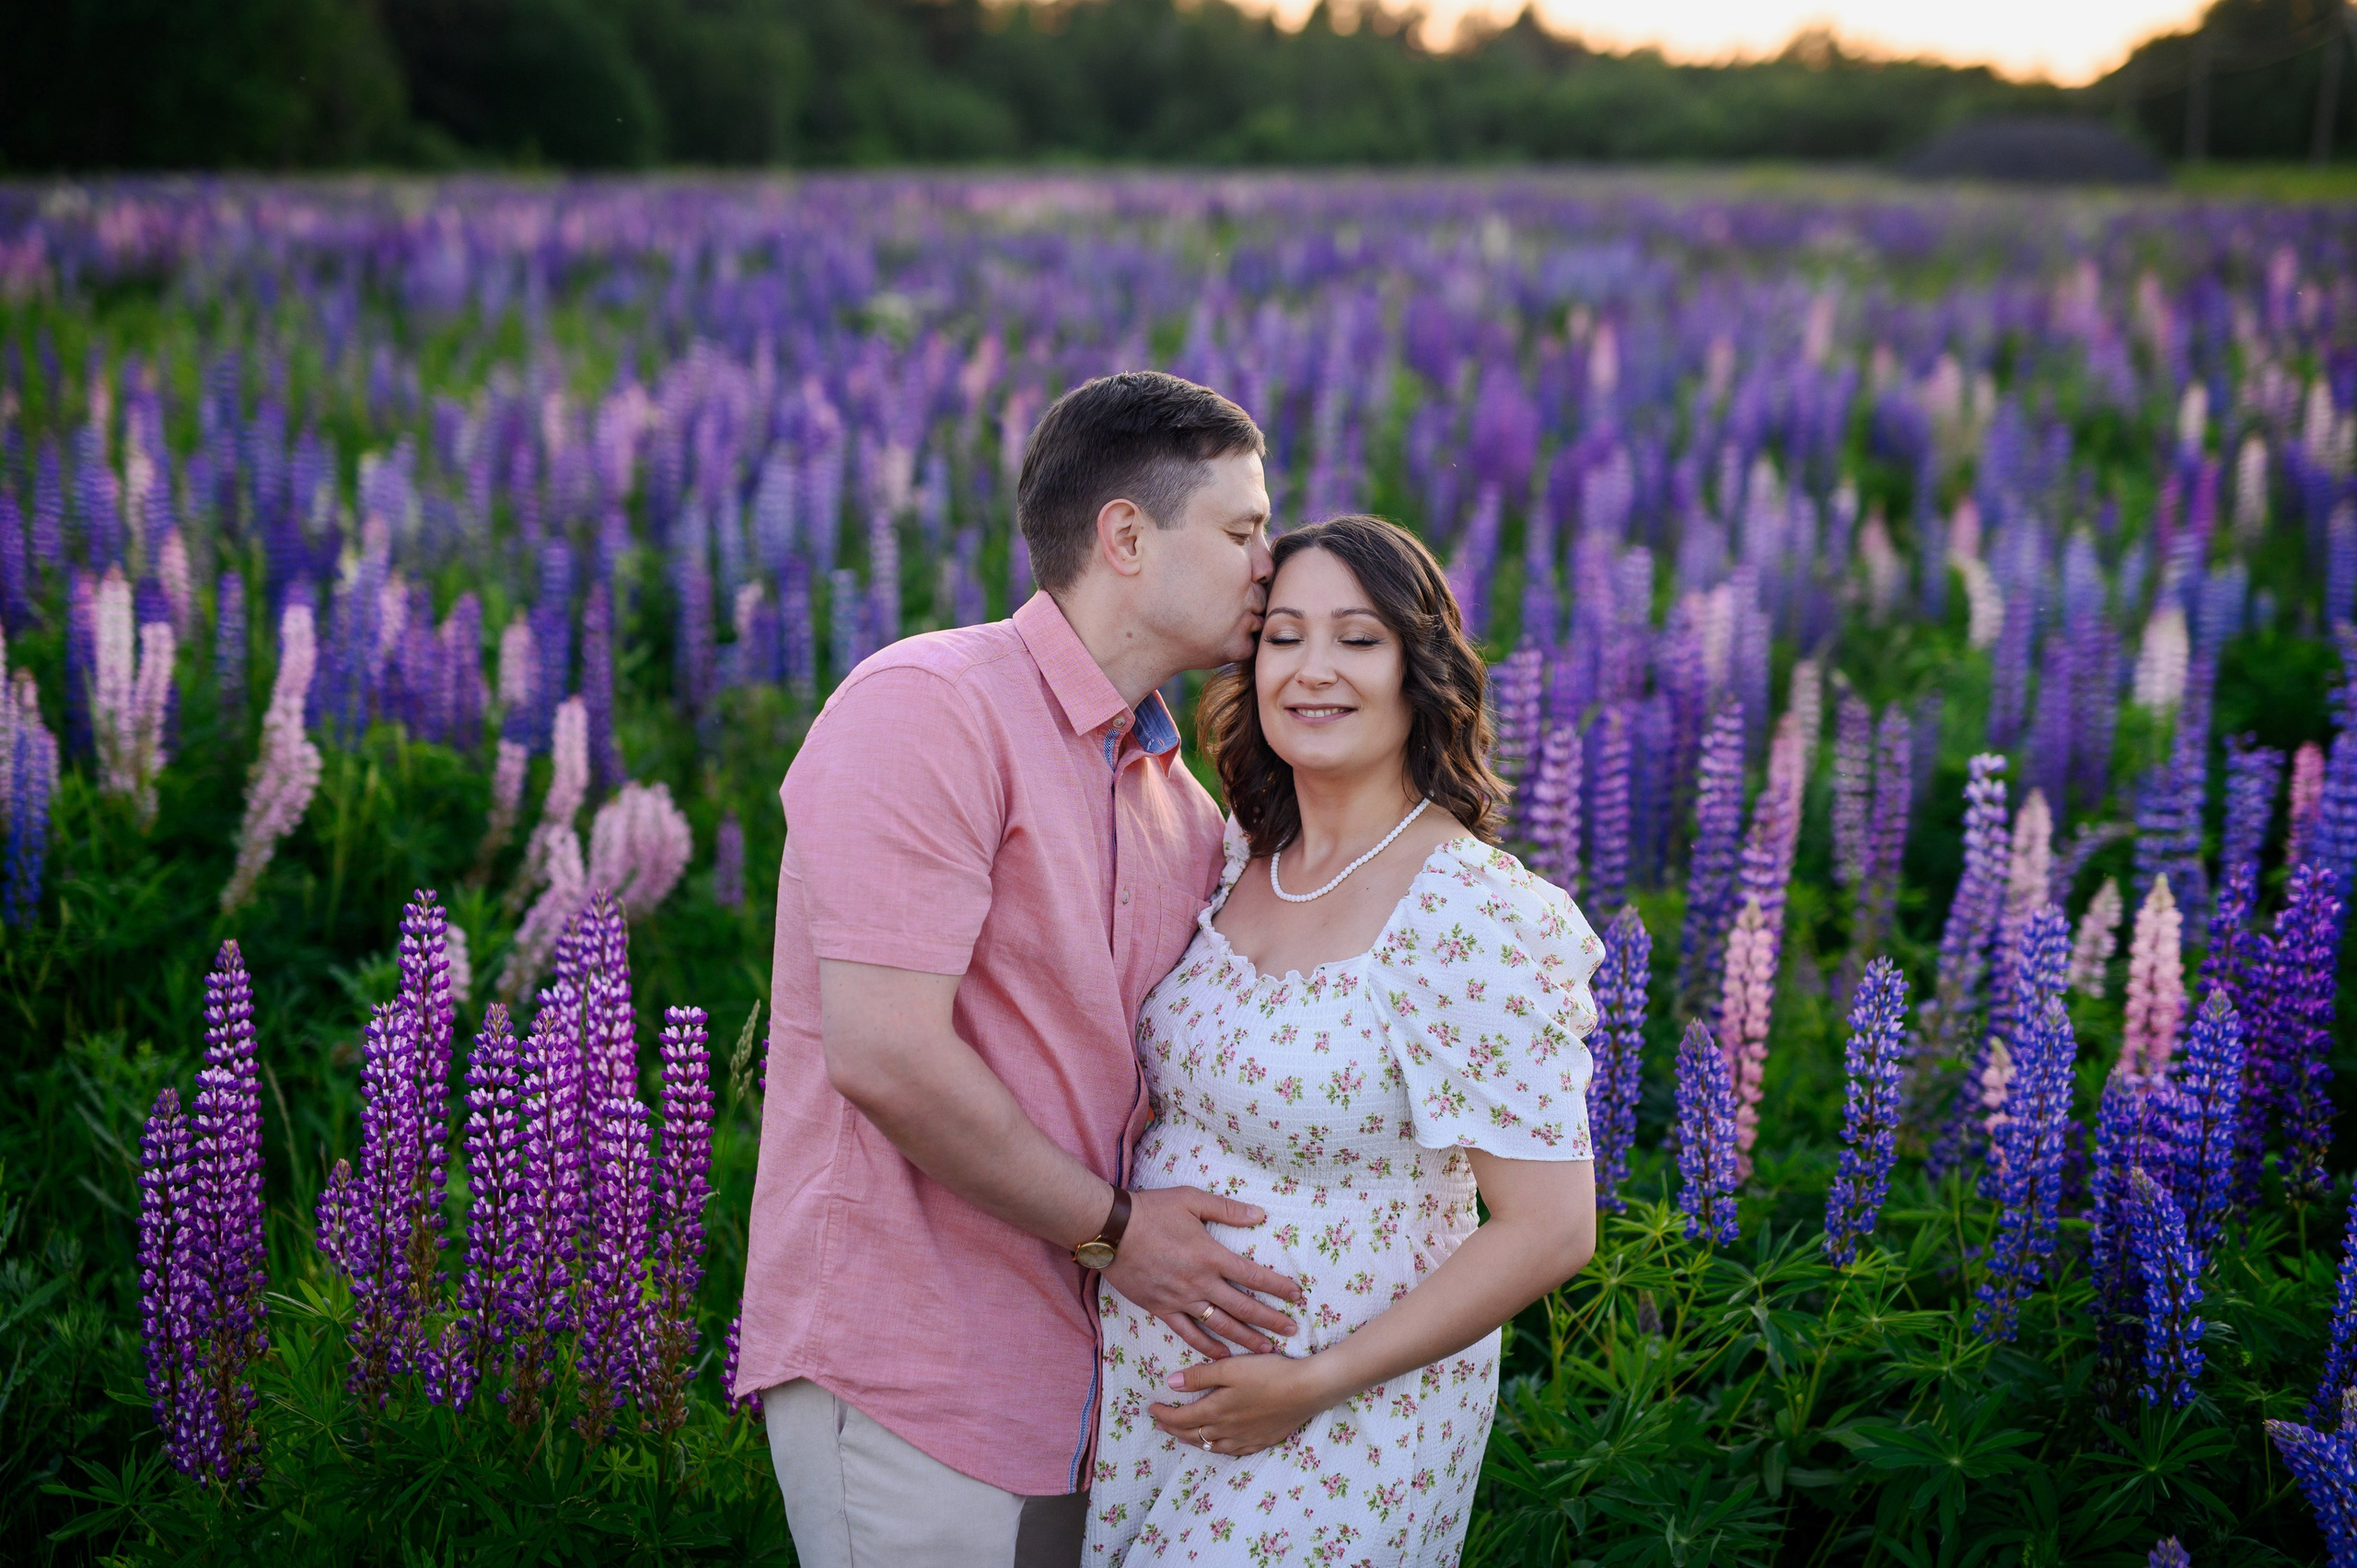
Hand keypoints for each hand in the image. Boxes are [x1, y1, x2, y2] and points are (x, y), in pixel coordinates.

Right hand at [1100, 1186, 1303, 1358]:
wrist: (1111, 1230)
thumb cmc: (1151, 1210)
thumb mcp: (1191, 1200)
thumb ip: (1227, 1209)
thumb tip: (1259, 1215)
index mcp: (1211, 1255)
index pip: (1253, 1275)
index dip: (1277, 1287)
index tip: (1296, 1295)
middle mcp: (1200, 1282)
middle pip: (1242, 1307)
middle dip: (1270, 1319)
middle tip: (1292, 1330)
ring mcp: (1180, 1299)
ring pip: (1220, 1325)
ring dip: (1246, 1338)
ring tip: (1266, 1348)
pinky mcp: (1161, 1309)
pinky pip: (1188, 1333)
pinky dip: (1207, 1347)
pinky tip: (1222, 1356)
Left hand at [1149, 1352, 1337, 1458]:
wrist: (1307, 1389)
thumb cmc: (1268, 1373)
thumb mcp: (1230, 1368)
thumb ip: (1199, 1376)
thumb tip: (1170, 1384)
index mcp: (1216, 1411)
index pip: (1181, 1419)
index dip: (1163, 1415)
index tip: (1151, 1408)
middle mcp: (1227, 1430)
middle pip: (1193, 1435)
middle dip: (1174, 1430)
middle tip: (1161, 1424)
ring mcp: (1246, 1439)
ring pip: (1212, 1446)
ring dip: (1194, 1441)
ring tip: (1184, 1435)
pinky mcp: (1262, 1441)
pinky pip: (1233, 1452)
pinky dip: (1219, 1448)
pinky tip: (1220, 1444)